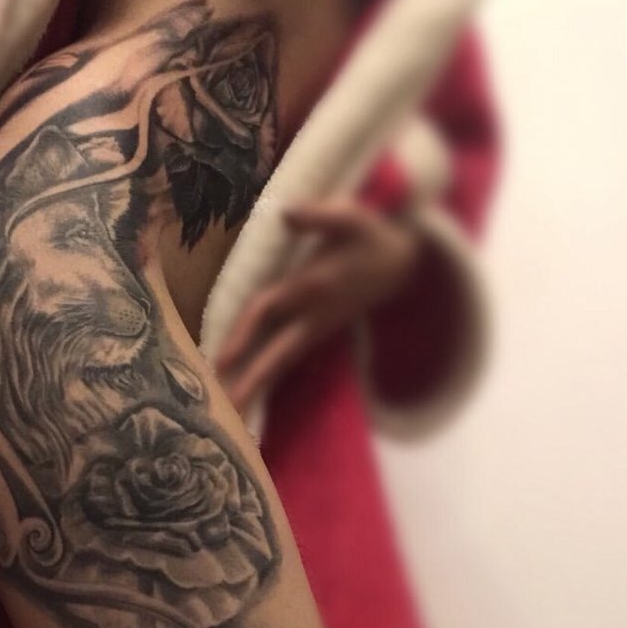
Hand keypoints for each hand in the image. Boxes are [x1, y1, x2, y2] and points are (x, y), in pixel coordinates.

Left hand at [215, 198, 420, 412]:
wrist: (404, 263)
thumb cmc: (370, 235)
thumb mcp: (350, 217)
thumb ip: (318, 216)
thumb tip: (285, 212)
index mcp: (312, 287)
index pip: (267, 309)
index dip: (243, 331)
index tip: (222, 359)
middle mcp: (311, 315)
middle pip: (276, 354)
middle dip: (253, 382)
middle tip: (229, 412)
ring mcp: (315, 328)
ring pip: (282, 361)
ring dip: (258, 386)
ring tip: (234, 415)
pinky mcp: (316, 332)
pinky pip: (287, 357)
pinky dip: (268, 374)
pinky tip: (250, 391)